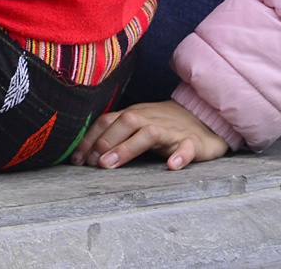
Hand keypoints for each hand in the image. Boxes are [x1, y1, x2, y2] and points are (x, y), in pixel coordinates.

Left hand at [71, 100, 230, 169]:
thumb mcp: (137, 126)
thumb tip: (85, 154)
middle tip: (92, 163)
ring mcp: (172, 130)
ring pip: (150, 133)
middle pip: (125, 122)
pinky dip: (180, 155)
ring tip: (111, 164)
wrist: (204, 117)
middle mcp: (150, 119)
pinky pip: (188, 147)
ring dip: (128, 148)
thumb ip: (115, 136)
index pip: (107, 121)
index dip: (90, 138)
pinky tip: (171, 166)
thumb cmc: (163, 125)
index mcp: (134, 115)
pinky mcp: (194, 142)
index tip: (77, 159)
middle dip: (105, 142)